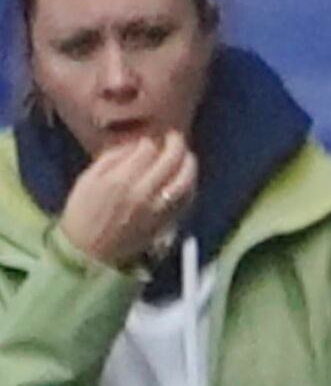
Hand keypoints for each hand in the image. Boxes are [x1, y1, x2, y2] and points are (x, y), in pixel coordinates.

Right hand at [55, 128, 195, 270]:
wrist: (90, 249)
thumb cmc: (84, 210)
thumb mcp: (89, 178)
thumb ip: (113, 158)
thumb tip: (137, 144)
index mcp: (120, 180)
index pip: (147, 151)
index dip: (151, 140)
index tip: (150, 137)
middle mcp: (143, 193)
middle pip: (170, 162)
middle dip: (176, 145)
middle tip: (175, 137)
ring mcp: (158, 209)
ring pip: (184, 181)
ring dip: (190, 164)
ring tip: (187, 155)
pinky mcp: (166, 222)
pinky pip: (186, 200)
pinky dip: (191, 185)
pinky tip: (188, 178)